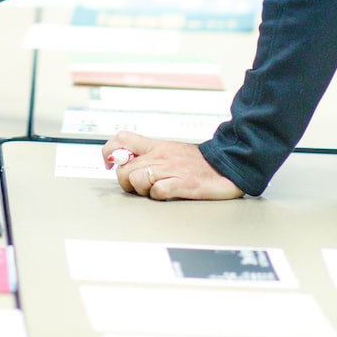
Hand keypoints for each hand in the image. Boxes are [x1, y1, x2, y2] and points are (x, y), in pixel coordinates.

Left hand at [105, 133, 244, 200]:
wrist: (228, 167)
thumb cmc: (199, 163)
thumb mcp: (171, 151)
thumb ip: (150, 155)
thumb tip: (126, 162)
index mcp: (157, 145)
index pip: (122, 139)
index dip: (109, 152)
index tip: (110, 163)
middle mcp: (161, 155)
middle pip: (124, 168)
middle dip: (126, 182)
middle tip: (137, 186)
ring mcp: (171, 169)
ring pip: (137, 179)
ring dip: (141, 190)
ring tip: (153, 190)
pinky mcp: (182, 184)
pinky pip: (157, 192)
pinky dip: (159, 196)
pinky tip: (168, 193)